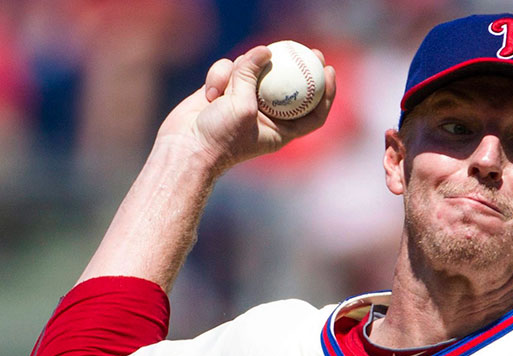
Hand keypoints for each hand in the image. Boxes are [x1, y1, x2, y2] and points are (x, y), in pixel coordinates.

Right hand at [154, 45, 337, 174]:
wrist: (183, 148)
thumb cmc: (219, 138)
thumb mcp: (242, 106)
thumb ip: (252, 76)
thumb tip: (264, 50)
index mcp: (281, 130)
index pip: (313, 112)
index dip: (326, 92)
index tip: (328, 71)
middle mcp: (266, 116)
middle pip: (289, 87)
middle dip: (298, 67)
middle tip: (307, 50)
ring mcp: (245, 102)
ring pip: (252, 71)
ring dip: (239, 72)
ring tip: (224, 90)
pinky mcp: (225, 92)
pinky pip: (228, 71)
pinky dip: (219, 76)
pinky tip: (209, 93)